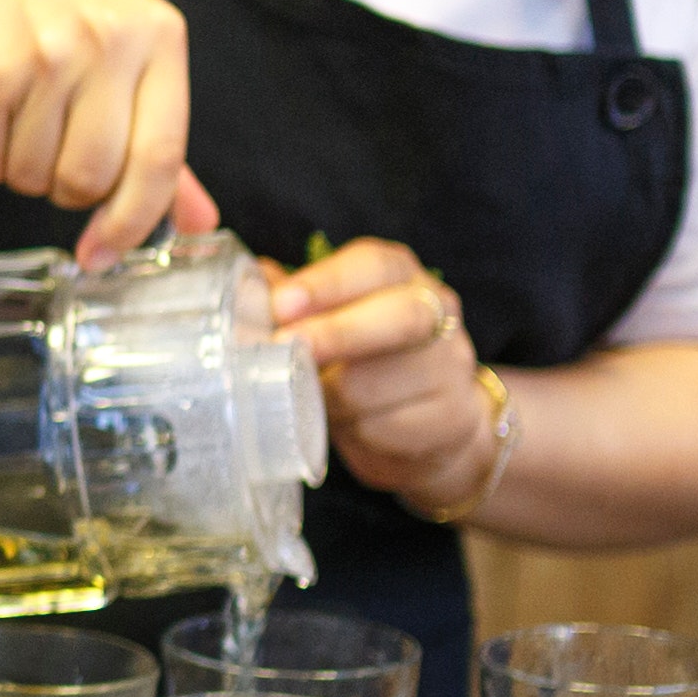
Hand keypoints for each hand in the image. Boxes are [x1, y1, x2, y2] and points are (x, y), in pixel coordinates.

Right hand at [0, 0, 217, 263]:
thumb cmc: (67, 8)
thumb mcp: (134, 54)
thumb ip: (162, 142)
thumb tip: (197, 223)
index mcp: (160, 41)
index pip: (160, 158)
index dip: (134, 220)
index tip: (106, 251)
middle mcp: (108, 43)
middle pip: (89, 178)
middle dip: (66, 189)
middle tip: (55, 154)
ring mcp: (46, 53)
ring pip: (32, 176)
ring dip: (20, 170)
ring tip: (21, 120)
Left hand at [274, 237, 503, 515]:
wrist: (427, 427)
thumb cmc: (362, 363)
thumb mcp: (328, 323)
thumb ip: (292, 302)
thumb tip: (245, 285)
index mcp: (401, 276)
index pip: (373, 265)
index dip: (326, 284)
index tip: (281, 304)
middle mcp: (436, 312)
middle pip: (399, 316)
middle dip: (336, 333)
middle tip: (284, 347)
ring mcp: (451, 366)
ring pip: (381, 381)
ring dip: (332, 396)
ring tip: (310, 398)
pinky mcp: (452, 417)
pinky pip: (388, 428)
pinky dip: (355, 431)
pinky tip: (347, 426)